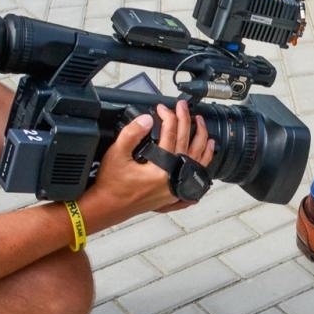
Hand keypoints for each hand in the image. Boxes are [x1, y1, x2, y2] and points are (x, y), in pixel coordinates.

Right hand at [83, 101, 214, 226]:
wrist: (107, 207)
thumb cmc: (111, 185)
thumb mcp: (116, 154)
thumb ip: (131, 134)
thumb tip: (146, 119)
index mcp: (161, 168)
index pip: (170, 134)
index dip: (167, 116)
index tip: (162, 108)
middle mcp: (173, 177)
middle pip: (186, 142)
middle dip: (186, 120)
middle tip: (183, 107)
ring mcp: (177, 186)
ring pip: (198, 158)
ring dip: (202, 139)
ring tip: (201, 124)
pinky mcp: (175, 192)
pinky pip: (196, 175)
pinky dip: (203, 161)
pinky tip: (206, 154)